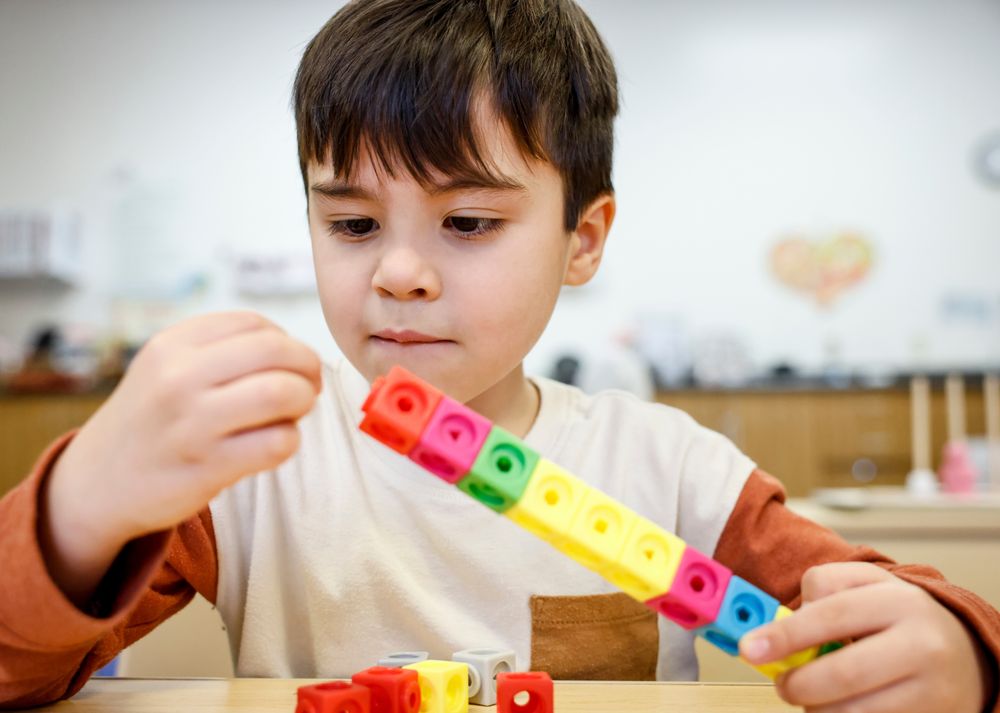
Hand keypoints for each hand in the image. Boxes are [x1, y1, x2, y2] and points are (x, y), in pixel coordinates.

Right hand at [40, 311, 321, 603]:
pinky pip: (278, 443)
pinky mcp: (207, 466)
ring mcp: (192, 423)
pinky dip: (290, 440)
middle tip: (308, 387)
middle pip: (276, 351)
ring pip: (282, 393)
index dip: (287, 342)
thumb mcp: (166, 368)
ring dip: (303, 401)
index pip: (255, 323)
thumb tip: (298, 353)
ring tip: (293, 414)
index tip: (290, 365)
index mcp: (172, 345)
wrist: (97, 484)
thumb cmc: (152, 421)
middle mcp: (178, 378)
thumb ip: (222, 351)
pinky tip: (275, 444)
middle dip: (307, 367)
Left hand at [740, 562, 989, 712]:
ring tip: (813, 697)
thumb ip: (823, 588)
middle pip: (841, 675)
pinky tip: (841, 708)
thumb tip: (781, 623)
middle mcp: (921, 645)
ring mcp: (933, 691)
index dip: (785, 635)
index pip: (830, 615)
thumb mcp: (865, 585)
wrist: (964, 652)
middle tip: (783, 684)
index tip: (750, 649)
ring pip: (853, 712)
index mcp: (898, 600)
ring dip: (818, 709)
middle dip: (798, 684)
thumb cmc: (895, 615)